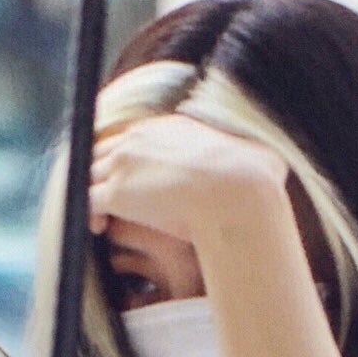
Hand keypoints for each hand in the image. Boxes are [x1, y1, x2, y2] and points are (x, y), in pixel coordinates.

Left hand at [89, 112, 287, 242]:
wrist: (237, 190)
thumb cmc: (253, 179)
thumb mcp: (254, 156)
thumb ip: (250, 156)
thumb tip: (272, 163)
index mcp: (170, 126)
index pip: (134, 136)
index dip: (128, 158)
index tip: (131, 178)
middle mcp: (142, 138)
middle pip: (103, 150)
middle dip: (100, 173)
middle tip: (104, 199)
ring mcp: (125, 163)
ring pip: (89, 174)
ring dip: (91, 194)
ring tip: (98, 217)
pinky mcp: (116, 192)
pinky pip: (84, 200)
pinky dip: (86, 215)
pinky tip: (96, 230)